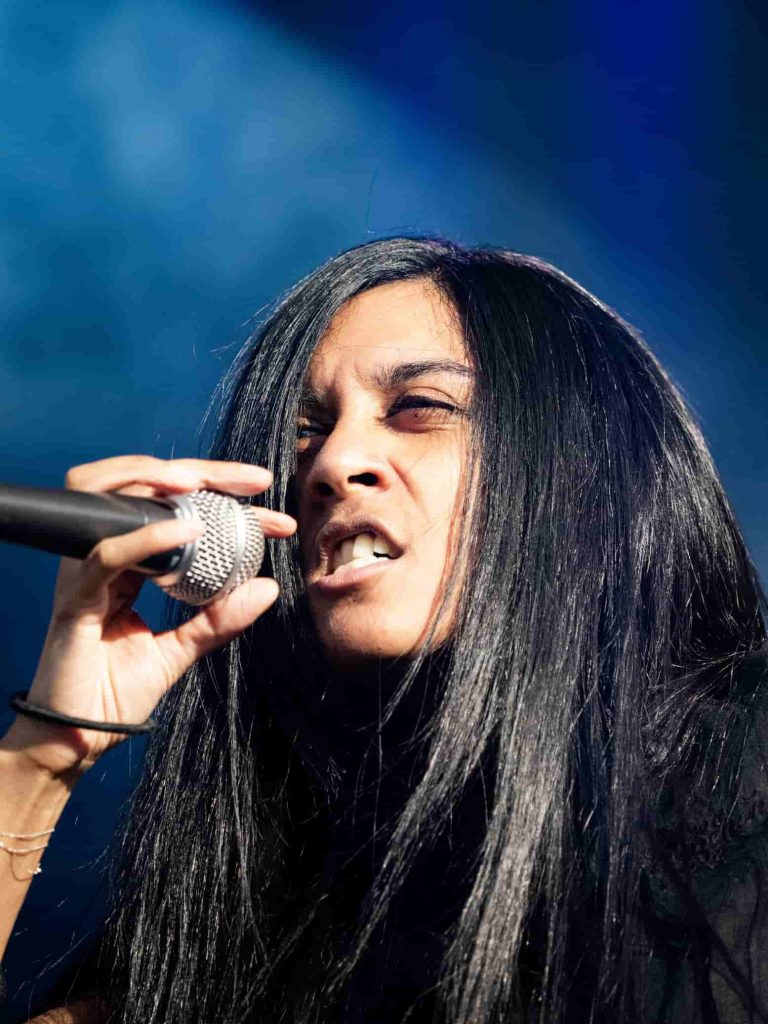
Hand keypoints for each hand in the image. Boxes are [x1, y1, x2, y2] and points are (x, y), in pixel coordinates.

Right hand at [5, 456, 296, 777]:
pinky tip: (187, 531)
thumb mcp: (180, 651)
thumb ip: (218, 619)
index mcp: (127, 564)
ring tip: (210, 484)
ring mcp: (85, 573)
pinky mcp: (74, 599)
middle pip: (145, 488)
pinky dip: (147, 538)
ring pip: (114, 500)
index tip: (275, 516)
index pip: (175, 513)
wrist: (76, 741)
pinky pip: (107, 556)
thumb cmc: (114, 696)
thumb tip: (267, 588)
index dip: (223, 502)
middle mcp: (102, 556)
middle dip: (203, 474)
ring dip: (164, 482)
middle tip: (255, 483)